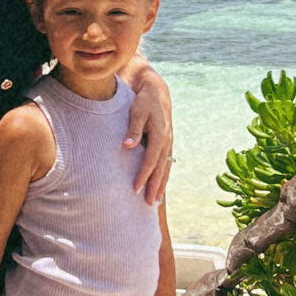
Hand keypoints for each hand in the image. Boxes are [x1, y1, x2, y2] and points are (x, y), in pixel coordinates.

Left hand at [123, 67, 172, 205]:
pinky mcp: (166, 143)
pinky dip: (163, 177)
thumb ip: (133, 129)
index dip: (143, 176)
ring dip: (161, 185)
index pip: (150, 161)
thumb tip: (127, 146)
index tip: (135, 189)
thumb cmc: (143, 101)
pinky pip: (166, 164)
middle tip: (149, 204)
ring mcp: (169, 143)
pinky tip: (159, 187)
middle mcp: (167, 141)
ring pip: (165, 168)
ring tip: (155, 202)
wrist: (156, 90)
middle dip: (155, 187)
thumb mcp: (137, 111)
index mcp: (160, 135)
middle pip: (161, 169)